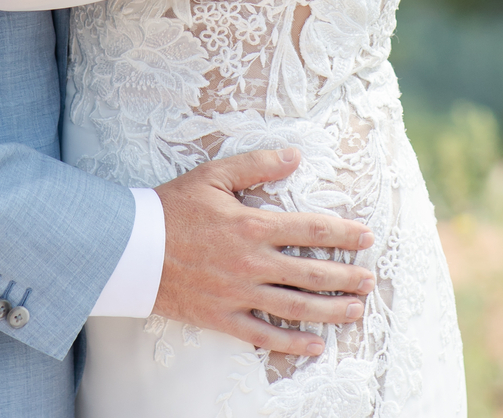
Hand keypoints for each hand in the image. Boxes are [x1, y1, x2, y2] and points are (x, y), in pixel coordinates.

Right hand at [153, 149, 373, 357]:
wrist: (133, 247)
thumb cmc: (173, 207)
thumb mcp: (214, 175)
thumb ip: (257, 165)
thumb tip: (295, 156)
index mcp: (253, 224)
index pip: (311, 230)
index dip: (344, 234)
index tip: (367, 237)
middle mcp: (253, 262)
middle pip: (312, 273)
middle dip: (346, 276)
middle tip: (370, 279)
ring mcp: (240, 294)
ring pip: (297, 307)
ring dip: (331, 310)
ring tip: (355, 311)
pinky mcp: (224, 317)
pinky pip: (265, 335)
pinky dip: (293, 343)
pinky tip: (315, 346)